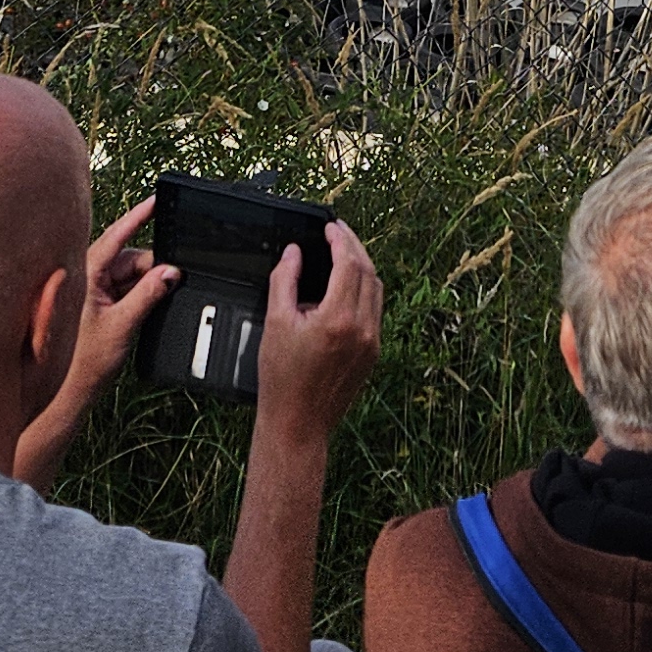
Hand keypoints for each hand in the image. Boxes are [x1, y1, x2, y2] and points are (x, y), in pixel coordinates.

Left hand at [68, 197, 183, 391]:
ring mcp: (94, 289)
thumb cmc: (85, 361)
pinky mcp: (101, 302)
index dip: (139, 216)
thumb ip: (148, 296)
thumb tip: (170, 272)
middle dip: (153, 268)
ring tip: (148, 309)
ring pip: (131, 274)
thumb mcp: (122, 325)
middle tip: (173, 281)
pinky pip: (128, 288)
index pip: (116, 236)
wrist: (72, 390)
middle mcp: (88, 276)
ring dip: (147, 285)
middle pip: (130, 258)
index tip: (158, 201)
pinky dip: (141, 295)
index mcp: (86, 274)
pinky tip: (147, 309)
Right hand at [254, 222, 382, 457]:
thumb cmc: (282, 380)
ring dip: (362, 267)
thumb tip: (294, 253)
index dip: (340, 239)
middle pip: (368, 272)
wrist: (297, 424)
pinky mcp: (373, 354)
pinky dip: (363, 290)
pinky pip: (374, 311)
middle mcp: (363, 329)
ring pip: (376, 290)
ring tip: (341, 254)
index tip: (330, 227)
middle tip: (337, 232)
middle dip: (354, 246)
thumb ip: (285, 281)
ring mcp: (372, 343)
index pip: (349, 263)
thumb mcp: (275, 323)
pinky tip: (345, 287)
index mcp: (338, 319)